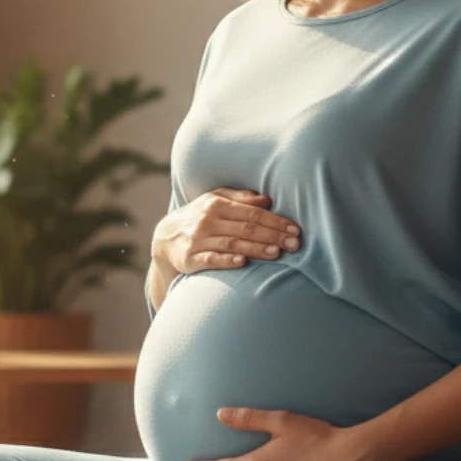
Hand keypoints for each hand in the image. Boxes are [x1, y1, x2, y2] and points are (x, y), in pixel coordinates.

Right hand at [152, 187, 301, 282]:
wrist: (165, 237)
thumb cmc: (199, 216)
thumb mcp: (215, 199)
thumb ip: (240, 198)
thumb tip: (267, 199)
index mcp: (216, 203)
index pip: (252, 212)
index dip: (275, 221)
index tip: (294, 229)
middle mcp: (207, 220)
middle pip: (246, 228)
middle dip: (272, 236)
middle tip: (294, 244)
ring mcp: (197, 240)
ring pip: (232, 244)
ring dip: (256, 249)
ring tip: (277, 253)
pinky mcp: (190, 258)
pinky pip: (211, 259)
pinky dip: (227, 261)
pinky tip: (243, 262)